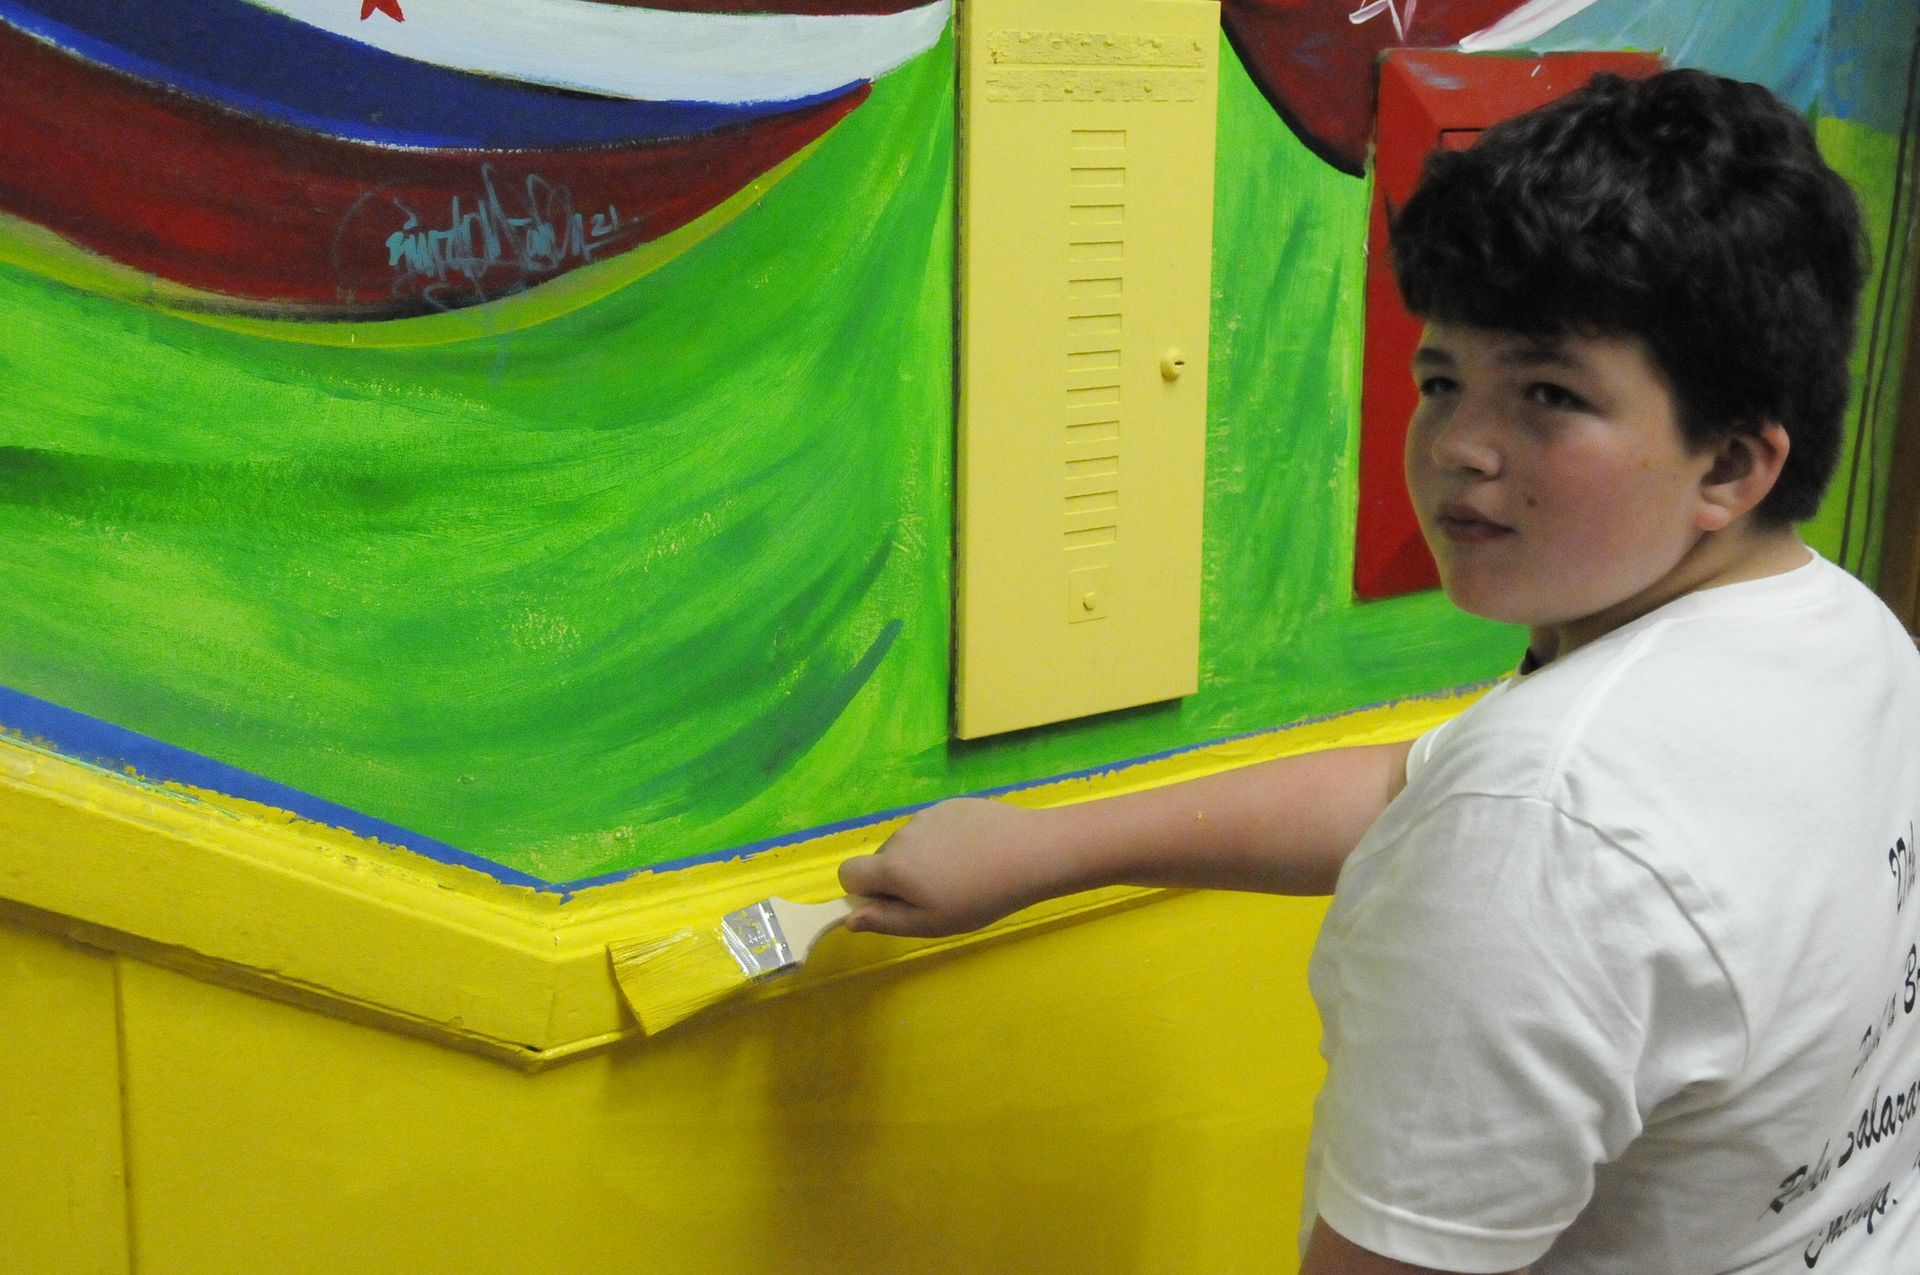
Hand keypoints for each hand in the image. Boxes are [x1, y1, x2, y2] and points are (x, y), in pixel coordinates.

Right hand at [837, 798, 1060, 937]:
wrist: (1030, 852)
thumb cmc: (980, 897)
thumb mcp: (932, 923)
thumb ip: (886, 920)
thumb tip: (849, 918)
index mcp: (892, 866)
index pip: (847, 873)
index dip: (864, 892)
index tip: (896, 903)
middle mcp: (901, 835)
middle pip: (881, 859)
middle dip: (898, 878)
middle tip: (939, 894)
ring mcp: (926, 815)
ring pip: (908, 843)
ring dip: (922, 859)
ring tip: (963, 874)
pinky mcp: (950, 805)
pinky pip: (932, 828)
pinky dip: (943, 841)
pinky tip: (975, 852)